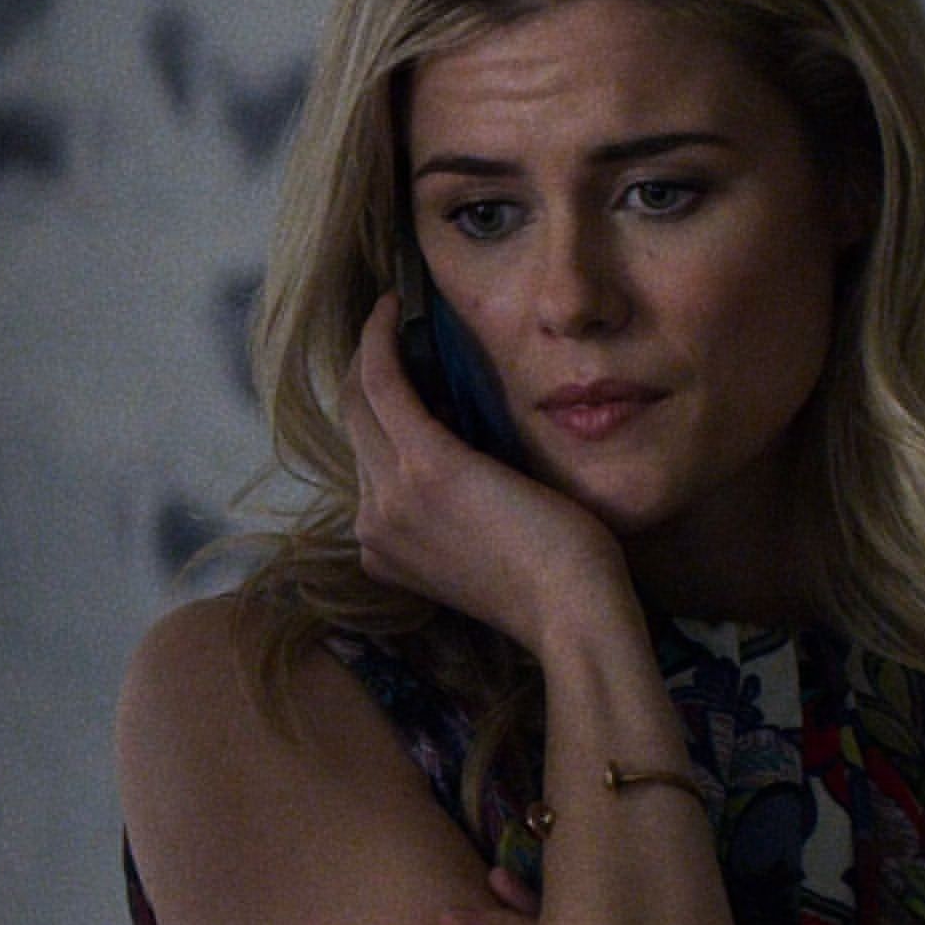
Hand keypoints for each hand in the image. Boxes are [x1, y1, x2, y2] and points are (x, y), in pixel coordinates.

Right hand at [336, 295, 626, 648]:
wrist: (571, 615)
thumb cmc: (551, 584)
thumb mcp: (480, 551)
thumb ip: (453, 513)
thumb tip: (461, 455)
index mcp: (381, 548)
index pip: (366, 463)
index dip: (378, 412)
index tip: (402, 371)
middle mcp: (371, 523)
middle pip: (353, 425)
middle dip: (365, 369)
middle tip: (389, 327)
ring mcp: (390, 495)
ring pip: (360, 400)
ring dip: (371, 347)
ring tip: (394, 315)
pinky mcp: (424, 464)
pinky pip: (382, 383)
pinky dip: (381, 339)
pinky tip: (394, 308)